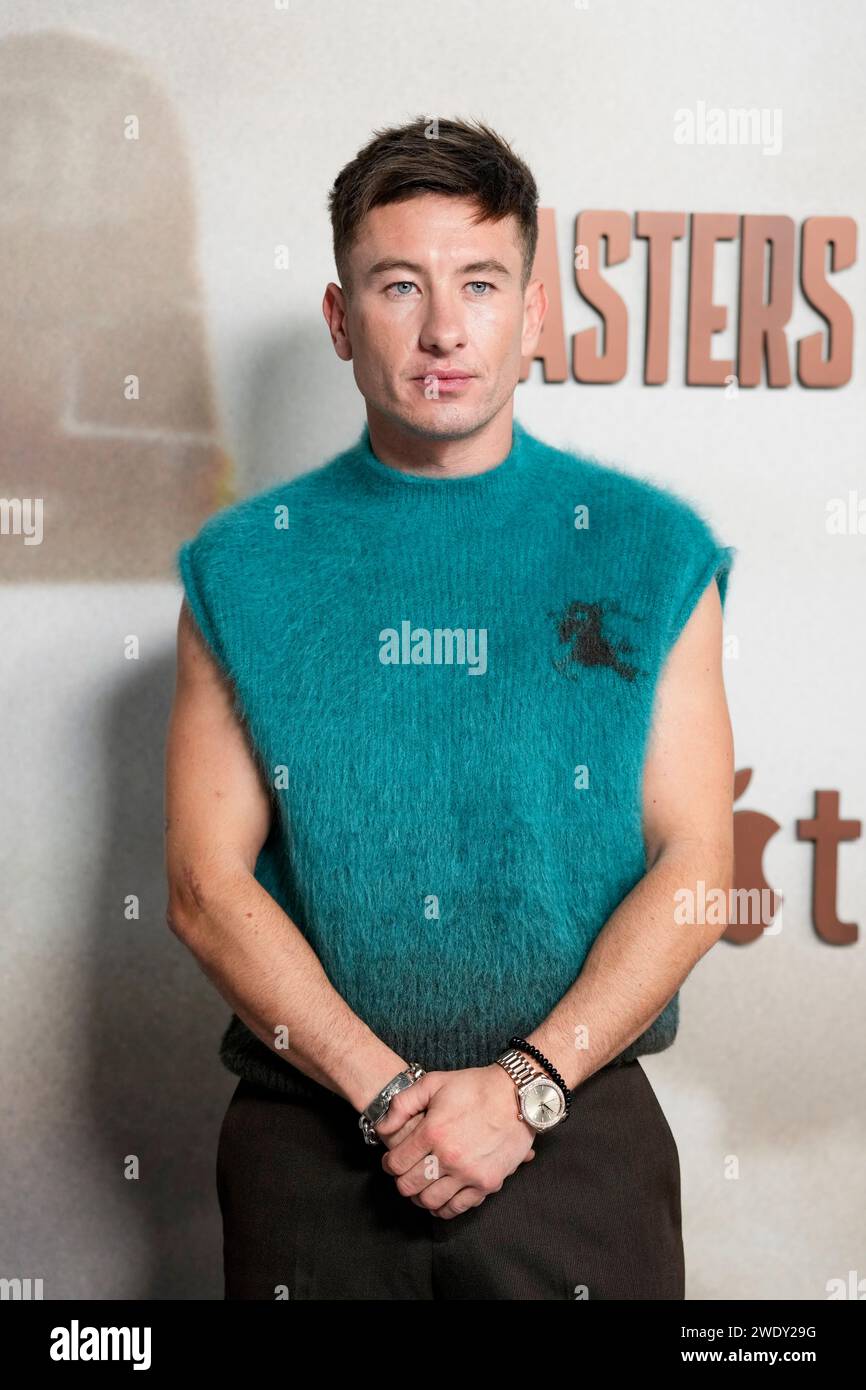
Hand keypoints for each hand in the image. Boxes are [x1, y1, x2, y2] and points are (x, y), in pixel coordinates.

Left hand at [373, 1065, 535, 1218]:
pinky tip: (440, 1198)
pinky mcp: (487, 1183)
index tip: (392, 1160)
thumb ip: (402, 1103)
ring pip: (429, 1201)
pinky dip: (443, 1208)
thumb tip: (383, 1128)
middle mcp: (448, 1157)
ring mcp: (469, 1173)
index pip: (396, 1163)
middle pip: (409, 1186)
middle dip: (401, 1181)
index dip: (388, 1163)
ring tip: (422, 1185)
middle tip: (406, 1172)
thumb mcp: (433, 1082)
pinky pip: (457, 1208)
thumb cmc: (474, 1087)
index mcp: (432, 1132)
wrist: (517, 1096)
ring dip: (420, 1196)